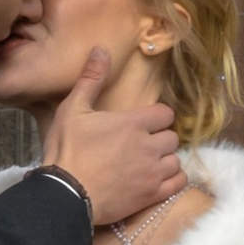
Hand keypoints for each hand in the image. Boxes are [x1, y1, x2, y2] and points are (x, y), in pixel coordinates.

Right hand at [40, 50, 184, 228]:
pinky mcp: (151, 195)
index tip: (144, 122)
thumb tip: (102, 49)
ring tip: (149, 162)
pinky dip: (173, 179)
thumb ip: (92, 79)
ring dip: (166, 159)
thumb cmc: (67, 150)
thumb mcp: (73, 108)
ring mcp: (153, 172)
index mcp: (133, 122)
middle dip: (160, 138)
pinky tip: (158, 179)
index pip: (165, 114)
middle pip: (171, 137)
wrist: (66, 194)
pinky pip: (178, 183)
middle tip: (143, 143)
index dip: (156, 116)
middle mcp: (149, 146)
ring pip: (176, 160)